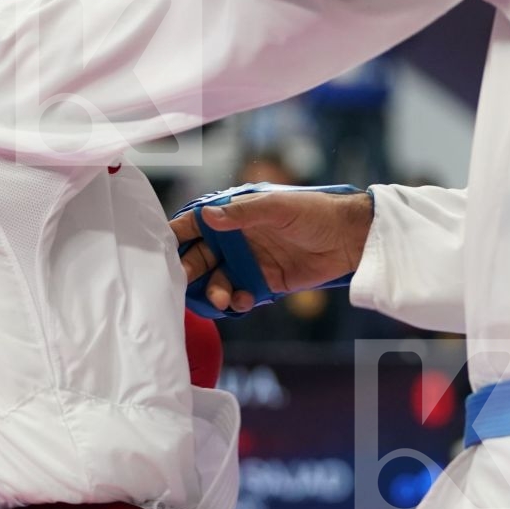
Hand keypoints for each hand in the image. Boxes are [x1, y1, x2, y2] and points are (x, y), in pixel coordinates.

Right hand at [171, 189, 373, 314]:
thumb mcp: (277, 207)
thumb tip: (208, 217)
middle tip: (183, 281)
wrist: (348, 238)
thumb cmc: (314, 212)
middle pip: (200, 256)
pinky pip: (239, 296)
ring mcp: (249, 262)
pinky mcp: (264, 283)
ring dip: (213, 290)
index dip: (177, 235)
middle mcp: (237, 239)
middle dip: (189, 270)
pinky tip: (242, 301)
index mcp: (236, 215)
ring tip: (222, 296)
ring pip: (216, 280)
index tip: (161, 250)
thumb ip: (242, 213)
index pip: (197, 224)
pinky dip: (235, 302)